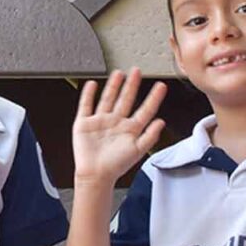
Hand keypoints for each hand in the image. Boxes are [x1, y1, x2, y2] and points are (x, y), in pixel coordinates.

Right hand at [73, 69, 166, 186]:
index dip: (153, 98)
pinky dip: (88, 95)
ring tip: (119, 73)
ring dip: (113, 86)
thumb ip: (150, 136)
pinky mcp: (84, 124)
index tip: (161, 86)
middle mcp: (116, 123)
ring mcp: (100, 122)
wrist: (95, 175)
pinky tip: (92, 85)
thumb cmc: (116, 166)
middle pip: (126, 100)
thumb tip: (161, 122)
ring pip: (108, 99)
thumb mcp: (138, 151)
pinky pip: (86, 105)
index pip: (145, 110)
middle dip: (132, 85)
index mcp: (130, 130)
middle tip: (137, 71)